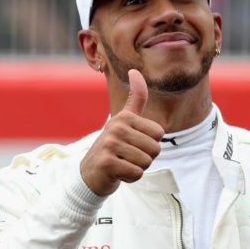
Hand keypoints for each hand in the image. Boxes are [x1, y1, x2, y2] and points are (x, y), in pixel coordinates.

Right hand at [80, 69, 163, 196]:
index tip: (134, 144)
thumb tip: (135, 70)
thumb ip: (135, 98)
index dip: (151, 144)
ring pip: (146, 162)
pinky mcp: (107, 163)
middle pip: (155, 149)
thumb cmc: (114, 146)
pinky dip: (130, 177)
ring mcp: (110, 144)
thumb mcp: (124, 120)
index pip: (160, 133)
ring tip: (122, 164)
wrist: (90, 174)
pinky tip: (118, 173)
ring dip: (137, 168)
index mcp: (125, 116)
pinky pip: (137, 173)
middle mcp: (116, 127)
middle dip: (145, 158)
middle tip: (127, 157)